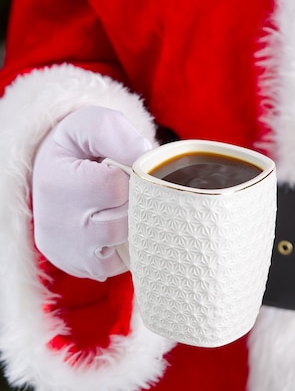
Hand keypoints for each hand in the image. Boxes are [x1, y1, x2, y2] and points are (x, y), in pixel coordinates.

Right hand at [32, 106, 154, 280]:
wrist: (58, 170)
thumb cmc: (83, 146)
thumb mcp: (94, 125)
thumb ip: (117, 134)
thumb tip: (143, 155)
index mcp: (57, 182)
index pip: (115, 187)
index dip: (131, 176)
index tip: (122, 168)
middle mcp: (56, 221)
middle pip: (122, 219)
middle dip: (134, 201)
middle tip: (126, 189)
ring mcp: (65, 248)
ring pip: (122, 242)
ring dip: (132, 223)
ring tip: (121, 205)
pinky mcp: (77, 265)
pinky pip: (118, 264)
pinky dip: (125, 247)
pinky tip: (117, 226)